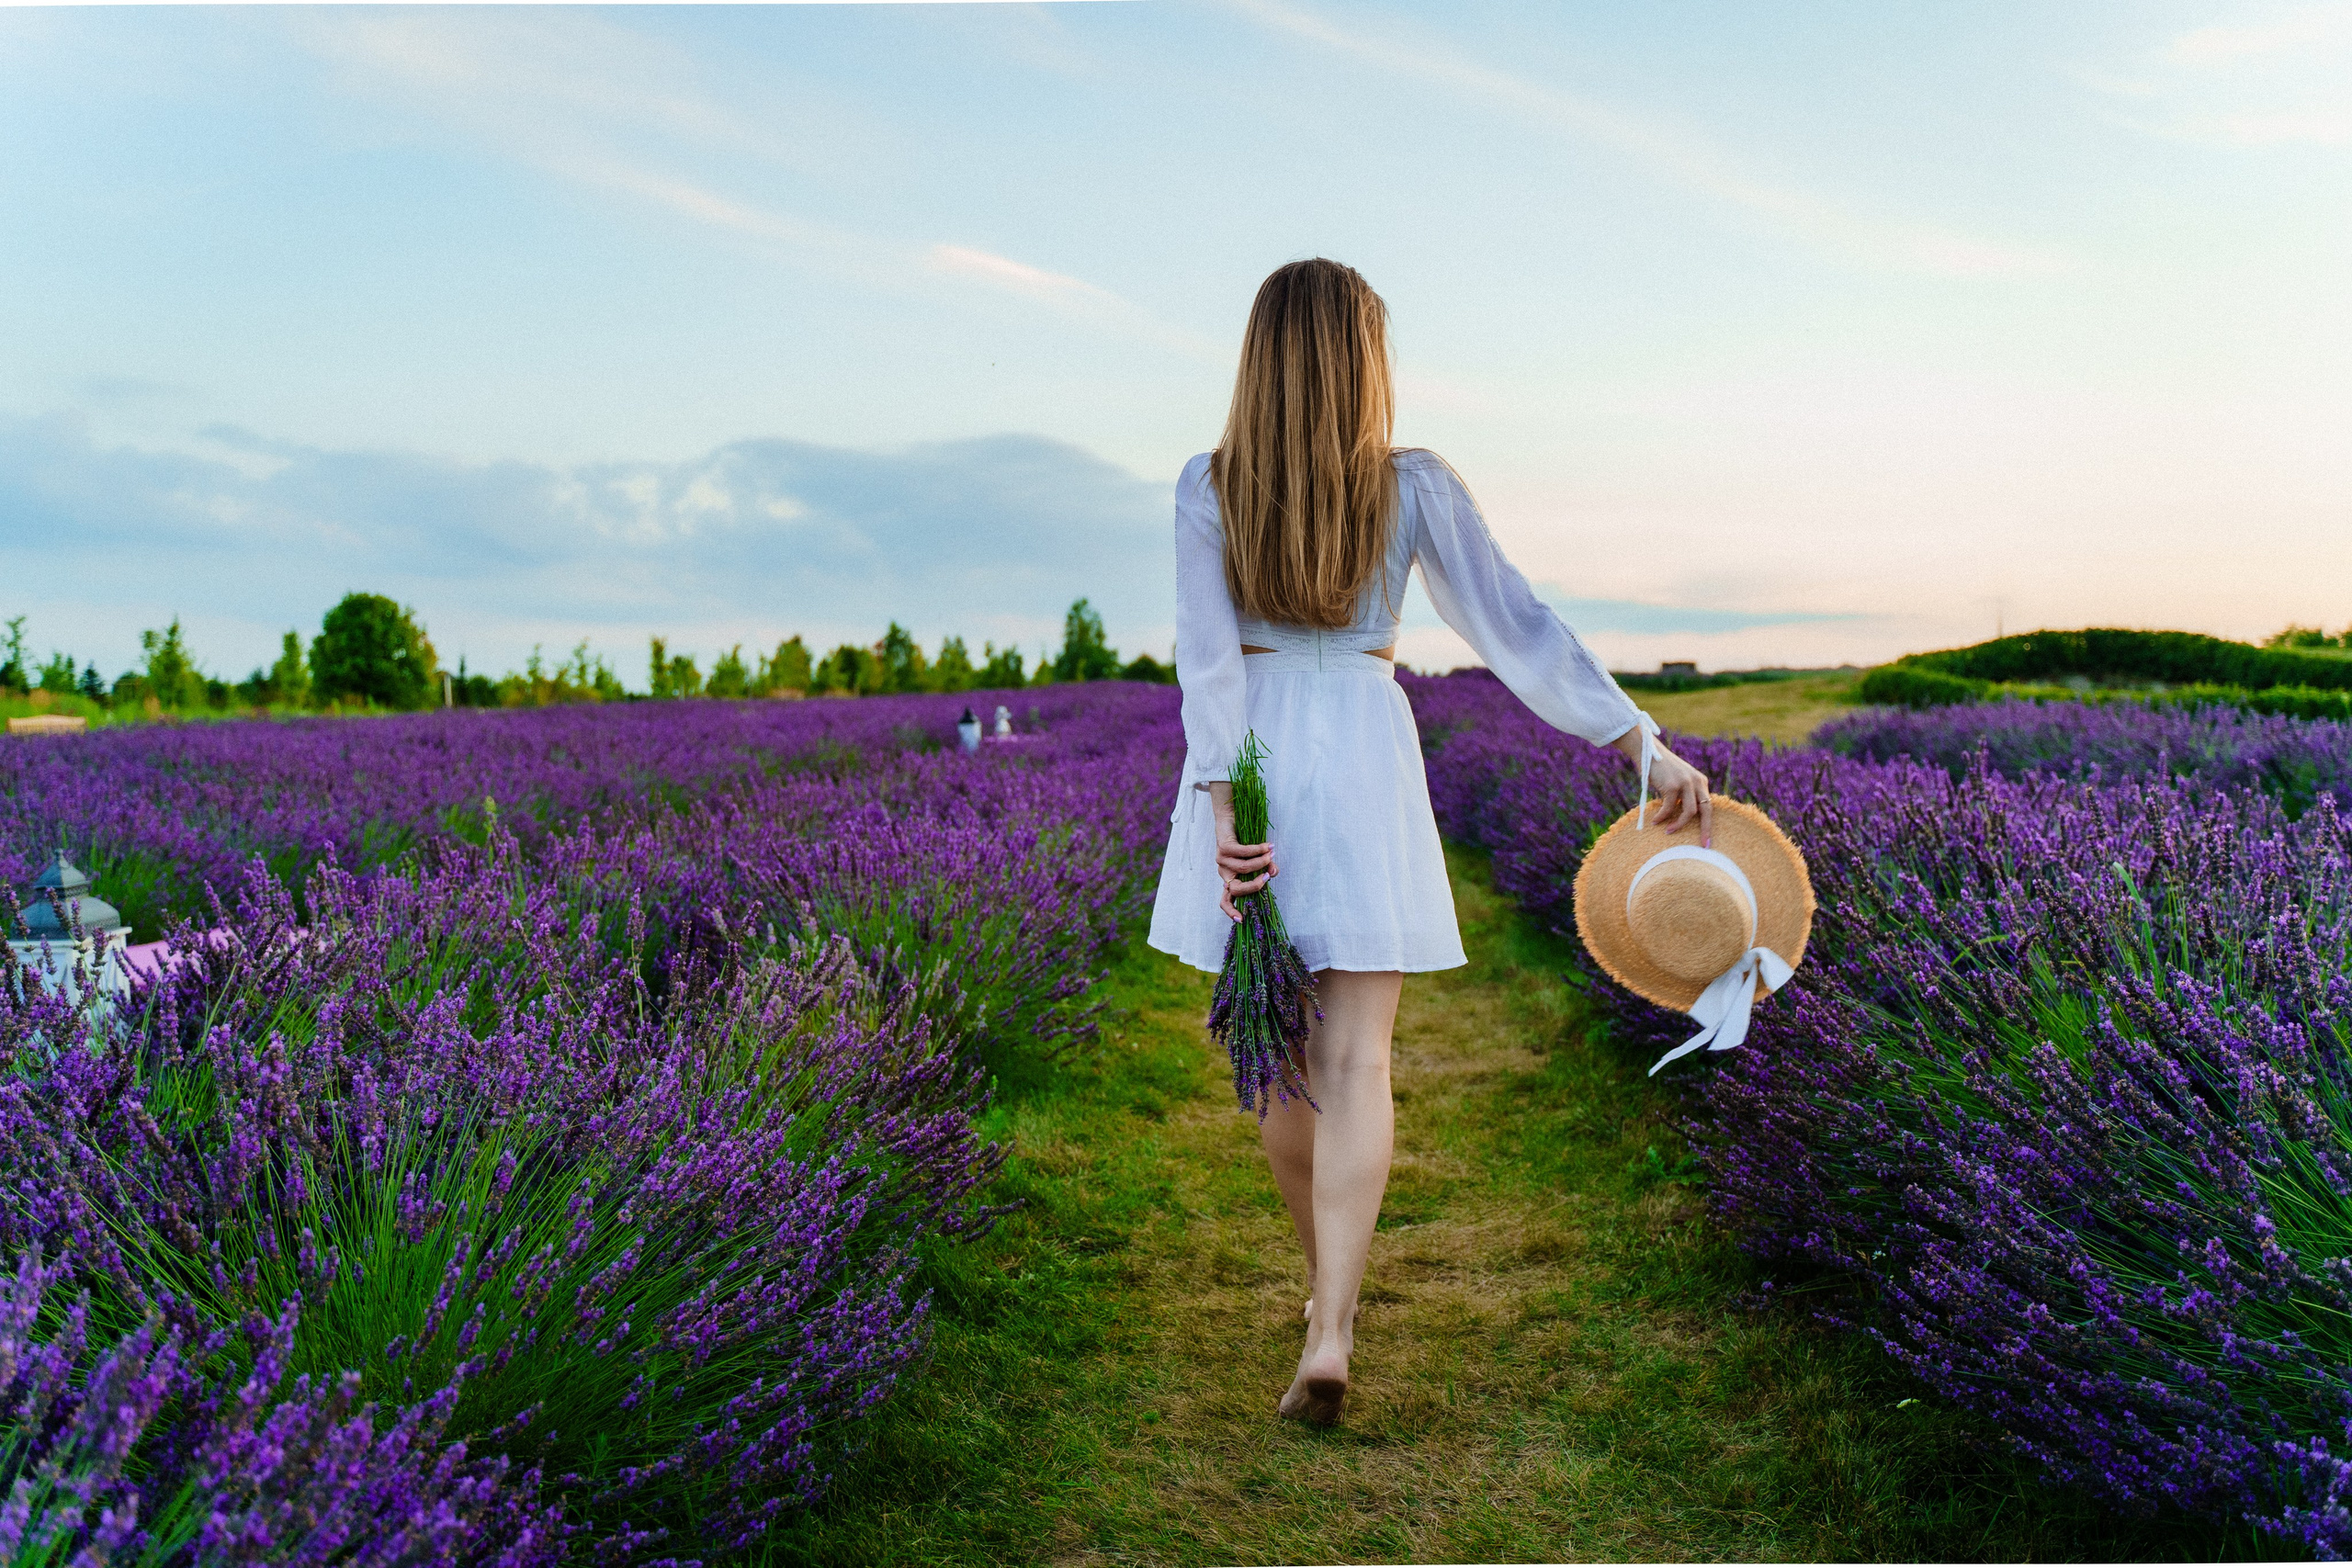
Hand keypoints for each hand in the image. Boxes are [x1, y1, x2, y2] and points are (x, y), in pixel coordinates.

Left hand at [1208, 781, 1275, 920]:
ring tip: (1271, 854)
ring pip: (1243, 869)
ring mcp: (1221, 860)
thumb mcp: (1259, 859)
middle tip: (1268, 876)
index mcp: (1230, 879)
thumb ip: (1266, 868)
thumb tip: (1273, 874)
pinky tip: (1268, 846)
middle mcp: (1224, 873)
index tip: (1242, 920)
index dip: (1231, 911)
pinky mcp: (1223, 847)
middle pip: (1236, 889)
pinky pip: (1243, 852)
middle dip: (1254, 885)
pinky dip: (1258, 850)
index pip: (1225, 900)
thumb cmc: (1246, 841)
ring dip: (1260, 863)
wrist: (1232, 817)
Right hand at [1610, 726, 1712, 842]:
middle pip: (1706, 810)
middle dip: (1706, 829)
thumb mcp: (1677, 781)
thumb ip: (1683, 794)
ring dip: (1679, 825)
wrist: (1647, 750)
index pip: (1709, 806)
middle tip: (1704, 845)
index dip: (1708, 824)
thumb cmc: (1659, 769)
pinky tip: (1654, 821)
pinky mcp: (1672, 785)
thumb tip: (1682, 817)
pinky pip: (1669, 807)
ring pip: (1689, 812)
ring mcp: (1685, 782)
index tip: (1706, 841)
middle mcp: (1696, 781)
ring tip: (1669, 831)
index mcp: (1700, 781)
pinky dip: (1662, 816)